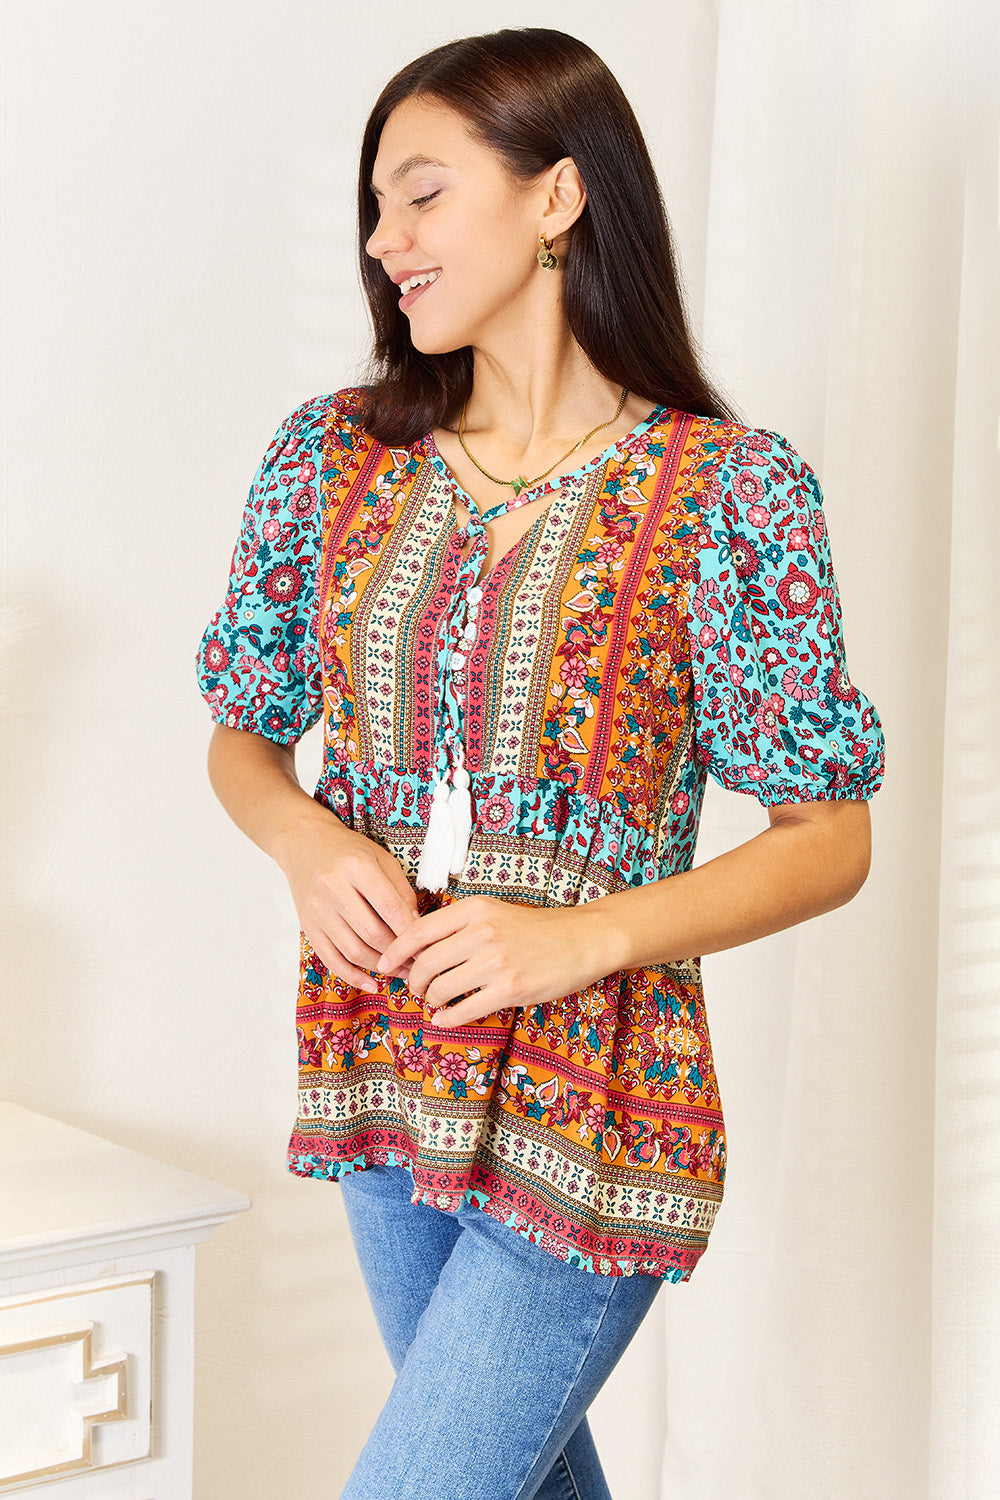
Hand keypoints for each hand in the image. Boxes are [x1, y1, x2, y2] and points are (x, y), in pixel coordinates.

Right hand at [277, 811, 418, 992]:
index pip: (390, 908)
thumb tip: (417, 926)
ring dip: (380, 968)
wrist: (303, 843)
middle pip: (372, 933)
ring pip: (353, 950)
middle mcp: (333, 888)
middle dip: (398, 954)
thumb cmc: (347, 850)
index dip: (411, 932)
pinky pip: (331, 959)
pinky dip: (352, 976)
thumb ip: (400, 890)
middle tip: (417, 963)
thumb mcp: (380, 859)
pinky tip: (371, 983)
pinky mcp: (308, 925)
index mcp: (356, 867)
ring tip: (400, 972)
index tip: (427, 945)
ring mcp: (317, 909)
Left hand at [376, 895, 611, 1027]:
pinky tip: (445, 1018)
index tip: (384, 964)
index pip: (418, 930)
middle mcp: (482, 933)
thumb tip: (416, 949)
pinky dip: (446, 1018)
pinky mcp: (510, 990)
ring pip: (440, 989)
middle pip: (424, 964)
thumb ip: (458, 926)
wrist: (583, 940)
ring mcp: (496, 963)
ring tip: (434, 1002)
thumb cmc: (535, 929)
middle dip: (413, 982)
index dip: (395, 951)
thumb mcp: (494, 912)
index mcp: (474, 909)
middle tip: (416, 989)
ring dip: (429, 1000)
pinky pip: (462, 1010)